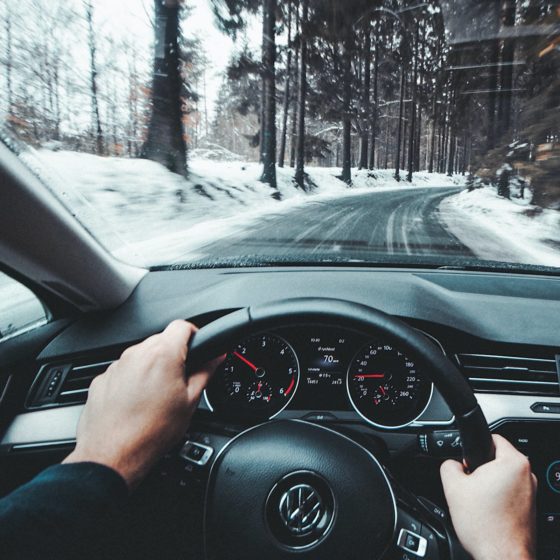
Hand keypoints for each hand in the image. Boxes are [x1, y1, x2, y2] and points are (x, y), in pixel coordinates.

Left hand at [64, 320, 221, 487]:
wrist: (114, 455)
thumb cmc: (151, 432)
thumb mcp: (190, 401)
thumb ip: (206, 372)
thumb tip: (216, 358)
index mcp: (163, 354)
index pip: (182, 326)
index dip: (194, 335)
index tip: (197, 349)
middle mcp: (137, 354)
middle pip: (161, 340)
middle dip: (174, 355)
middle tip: (181, 380)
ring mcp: (117, 366)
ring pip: (142, 356)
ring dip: (152, 368)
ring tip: (158, 397)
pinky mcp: (102, 379)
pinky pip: (124, 371)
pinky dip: (133, 380)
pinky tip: (138, 403)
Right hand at [440, 434, 536, 559]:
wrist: (502, 558)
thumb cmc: (486, 527)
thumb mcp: (452, 486)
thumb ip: (448, 465)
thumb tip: (453, 464)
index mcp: (513, 462)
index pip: (490, 437)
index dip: (472, 448)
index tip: (466, 462)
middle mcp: (527, 475)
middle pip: (495, 459)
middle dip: (480, 469)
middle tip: (469, 485)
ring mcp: (531, 493)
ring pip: (501, 477)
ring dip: (488, 485)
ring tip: (477, 502)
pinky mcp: (529, 508)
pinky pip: (508, 493)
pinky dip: (496, 498)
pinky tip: (486, 513)